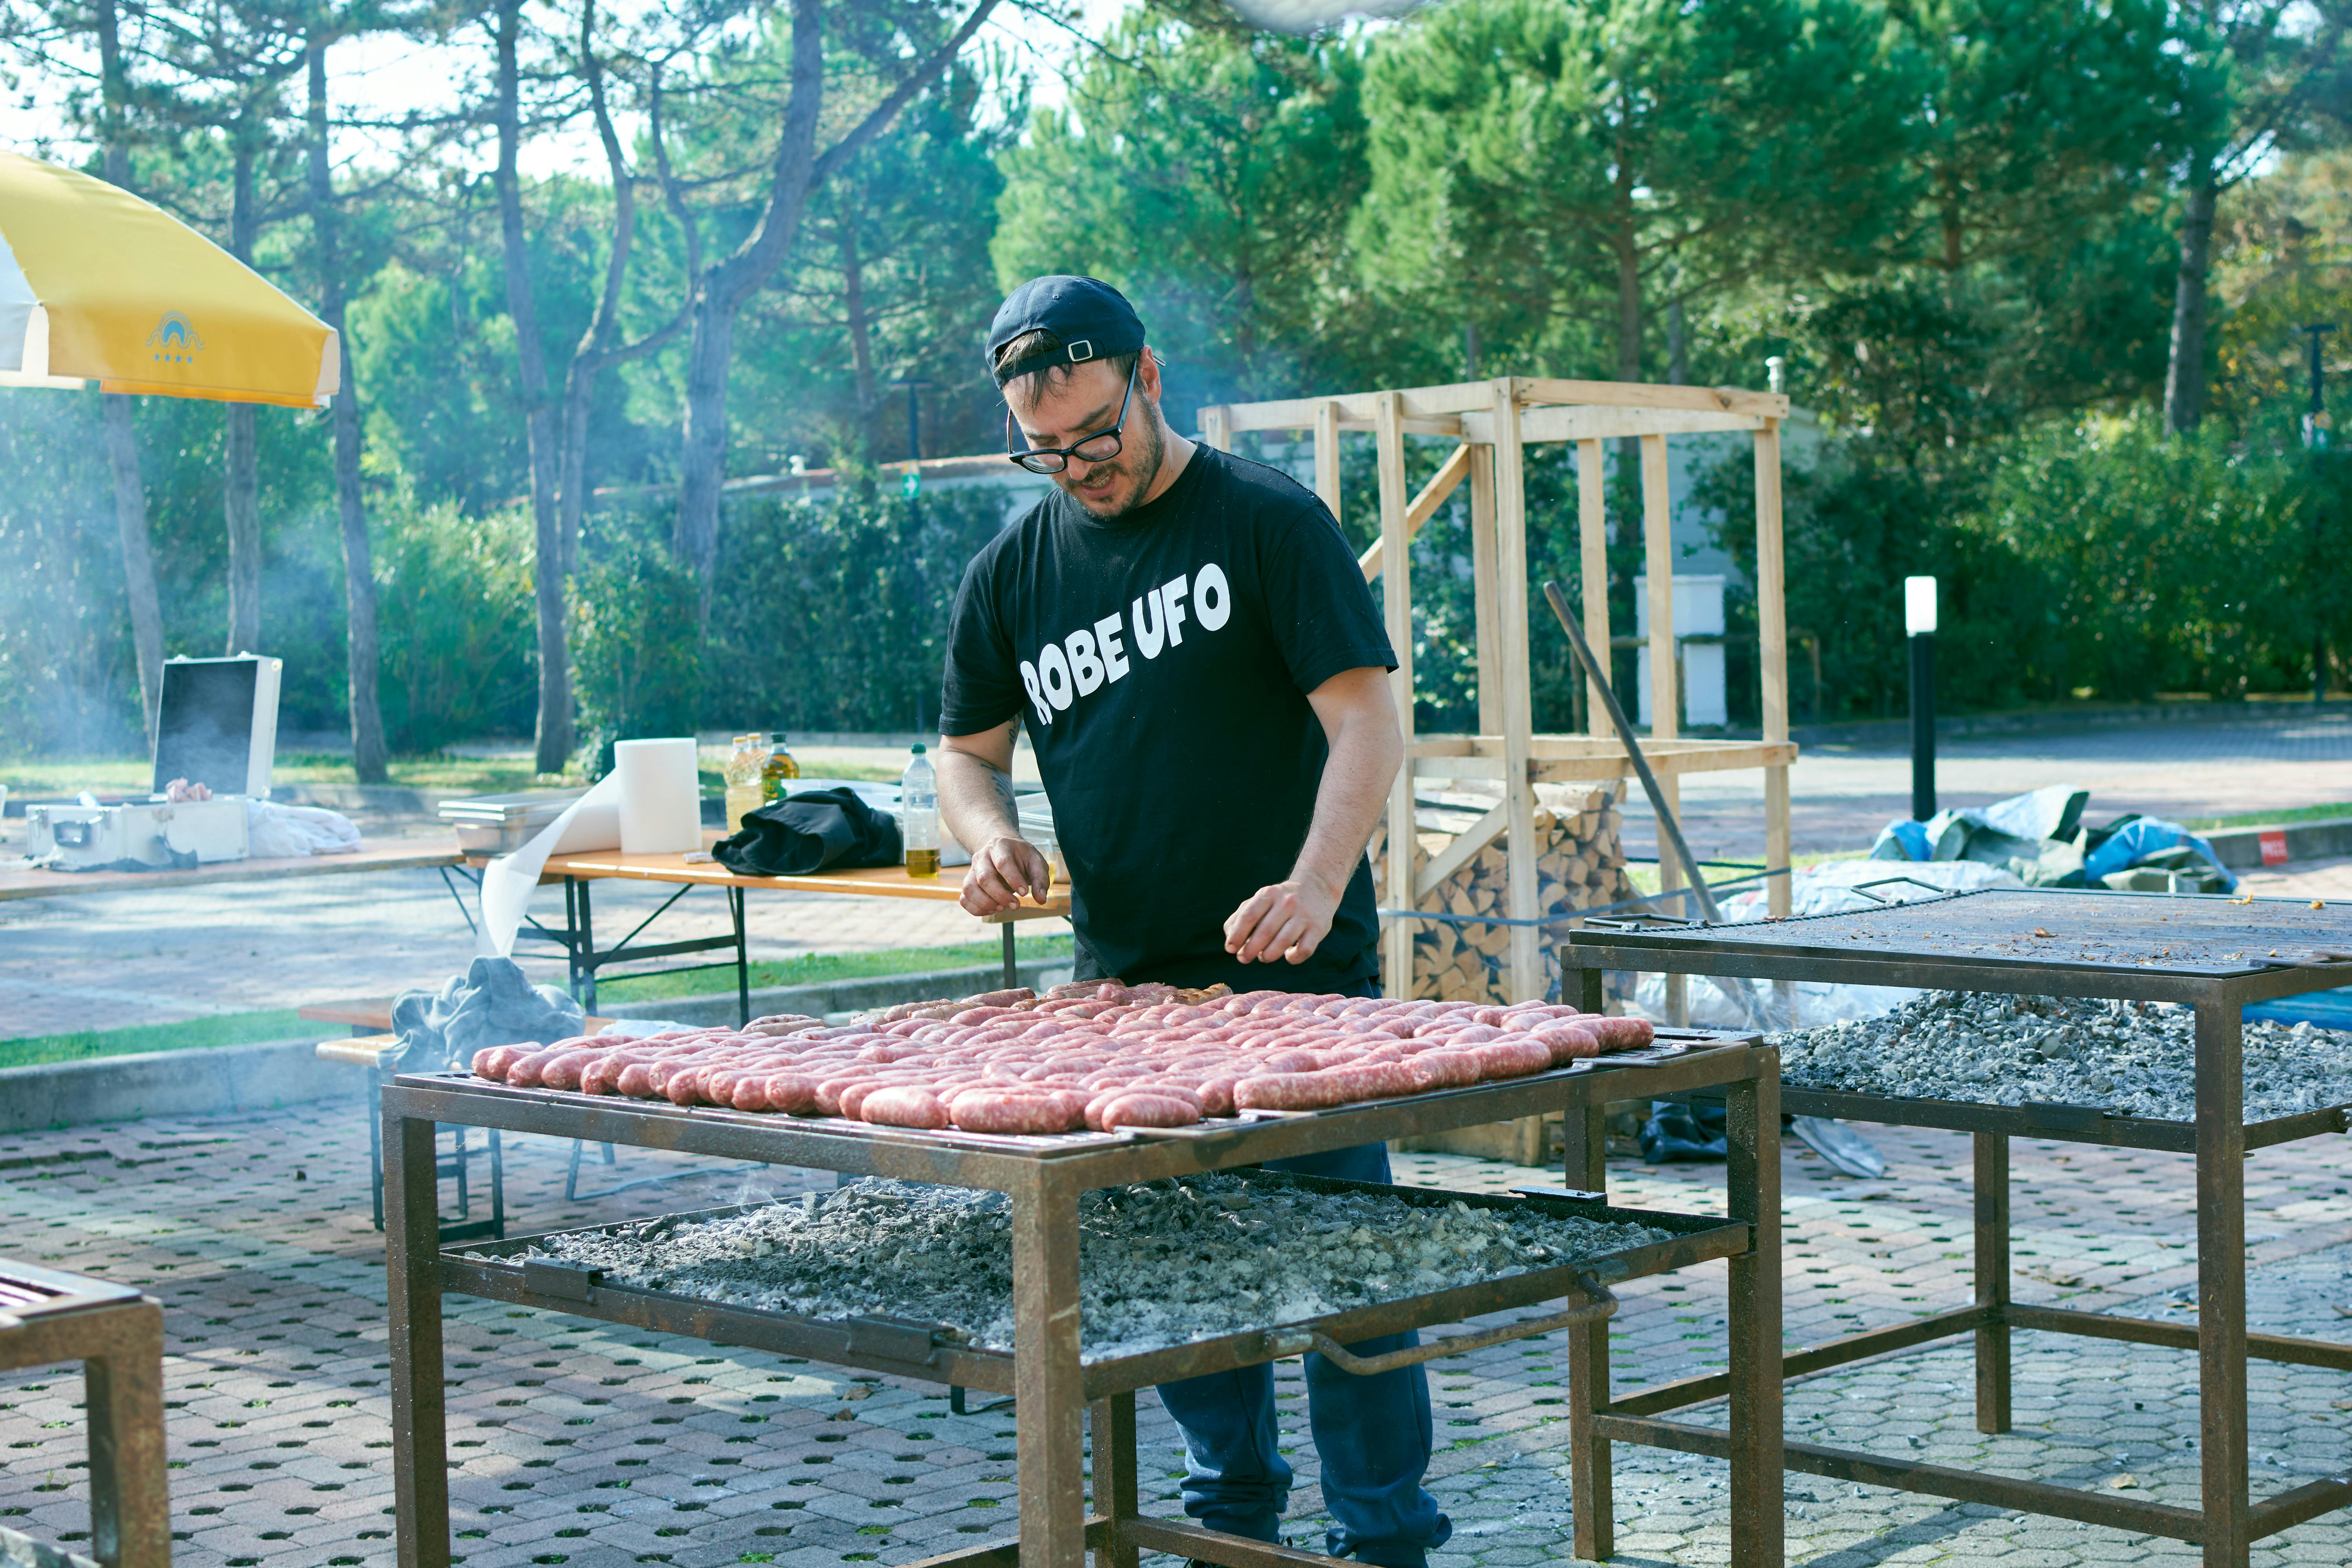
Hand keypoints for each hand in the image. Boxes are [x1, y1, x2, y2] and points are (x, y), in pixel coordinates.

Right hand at [960, 835, 1053, 915]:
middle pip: (984, 877)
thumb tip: (1041, 899)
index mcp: (1000, 846)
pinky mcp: (968, 883)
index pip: (1003, 863)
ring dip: (986, 903)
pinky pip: (964, 898)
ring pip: (969, 888)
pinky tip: (992, 910)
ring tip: (1002, 908)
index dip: (1013, 879)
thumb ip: (1040, 879)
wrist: (1002, 851)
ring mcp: (972, 870)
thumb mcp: (1036, 862)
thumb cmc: (1021, 858)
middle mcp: (982, 856)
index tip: (1024, 893)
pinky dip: (975, 909)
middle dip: (1000, 895)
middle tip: (1016, 905)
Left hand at [1224, 876, 1339, 964]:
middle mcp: (1288, 902)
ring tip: (1263, 957)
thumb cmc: (1280, 900)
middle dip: (1249, 950)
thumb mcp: (1261, 899)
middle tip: (1243, 958)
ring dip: (1268, 955)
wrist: (1318, 888)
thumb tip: (1230, 942)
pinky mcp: (1319, 928)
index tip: (1230, 949)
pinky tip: (1287, 955)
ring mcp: (1305, 915)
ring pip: (1283, 943)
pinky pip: (1303, 951)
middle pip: (1265, 931)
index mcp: (1269, 893)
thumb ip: (1241, 916)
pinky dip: (1292, 958)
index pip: (1249, 915)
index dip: (1237, 935)